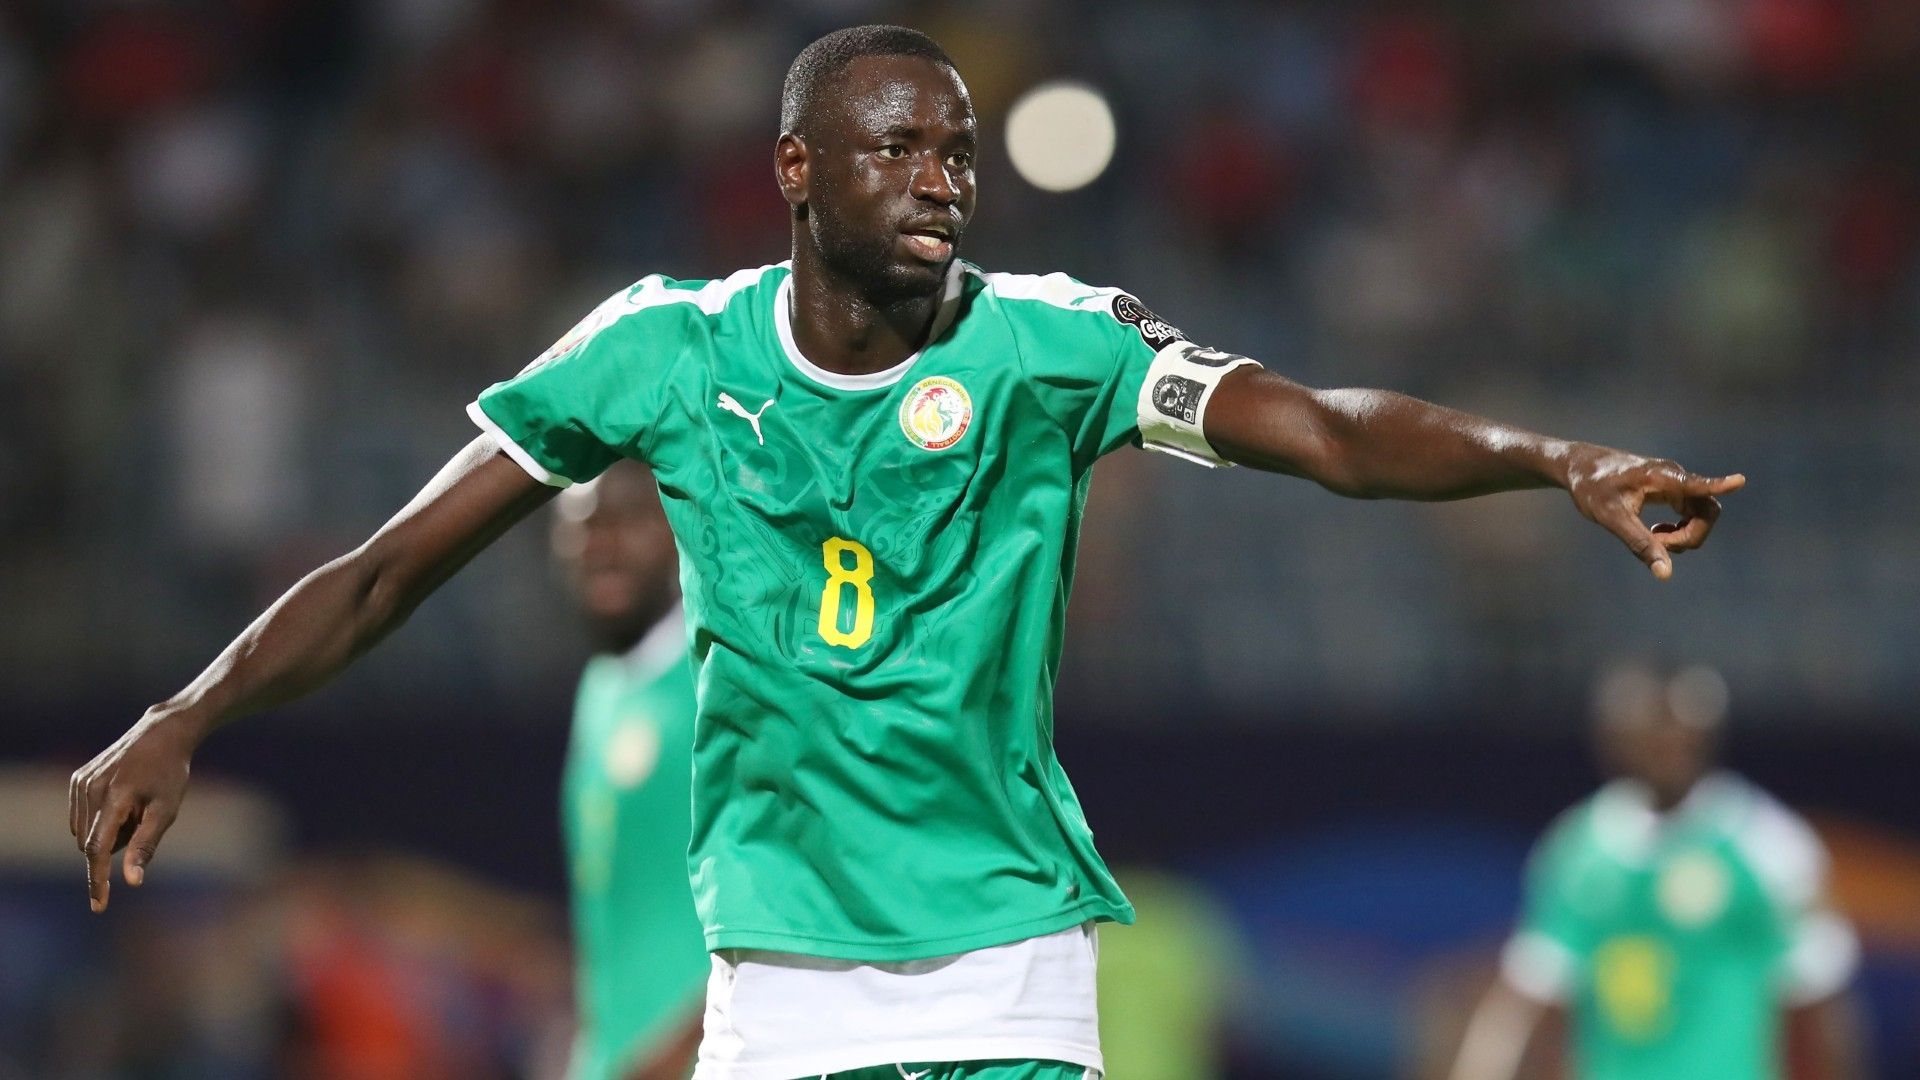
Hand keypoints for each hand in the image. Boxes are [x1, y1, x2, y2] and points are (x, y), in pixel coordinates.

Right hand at [69, 711, 200, 911]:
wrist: (162, 734)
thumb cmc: (171, 773)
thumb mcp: (167, 809)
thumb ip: (146, 845)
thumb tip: (132, 881)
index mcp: (113, 797)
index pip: (98, 850)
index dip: (98, 880)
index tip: (99, 906)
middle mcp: (90, 789)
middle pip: (93, 843)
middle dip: (116, 844)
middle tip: (143, 820)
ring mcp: (80, 783)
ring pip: (86, 832)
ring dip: (109, 832)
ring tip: (135, 806)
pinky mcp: (77, 780)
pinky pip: (82, 818)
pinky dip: (101, 820)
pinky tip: (123, 800)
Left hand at [1565, 445, 1744, 579]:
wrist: (1581, 467)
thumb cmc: (1593, 488)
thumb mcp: (1612, 519)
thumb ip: (1640, 544)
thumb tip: (1665, 574)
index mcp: (1661, 477)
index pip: (1696, 484)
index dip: (1720, 485)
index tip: (1740, 480)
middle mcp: (1675, 478)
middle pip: (1707, 512)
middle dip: (1691, 536)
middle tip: (1658, 544)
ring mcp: (1676, 485)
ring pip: (1700, 517)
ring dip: (1683, 536)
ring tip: (1651, 538)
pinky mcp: (1672, 492)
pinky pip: (1690, 516)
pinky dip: (1678, 531)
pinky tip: (1655, 534)